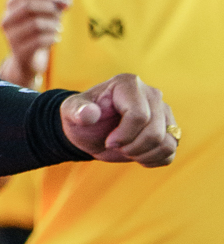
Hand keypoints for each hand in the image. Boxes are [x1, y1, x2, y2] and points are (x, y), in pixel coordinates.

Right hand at [0, 0, 70, 87]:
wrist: (29, 59)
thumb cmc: (40, 31)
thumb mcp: (49, 14)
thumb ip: (59, 3)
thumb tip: (65, 2)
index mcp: (10, 6)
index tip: (54, 2)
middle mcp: (6, 20)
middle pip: (28, 5)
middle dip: (50, 9)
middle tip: (58, 16)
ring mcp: (10, 37)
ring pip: (35, 24)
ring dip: (53, 25)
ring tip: (58, 28)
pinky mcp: (19, 52)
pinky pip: (39, 41)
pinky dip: (52, 38)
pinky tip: (55, 39)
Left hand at [59, 75, 176, 166]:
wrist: (92, 131)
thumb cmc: (81, 118)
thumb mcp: (71, 113)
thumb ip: (76, 110)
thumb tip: (89, 114)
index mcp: (128, 84)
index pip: (139, 115)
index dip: (123, 136)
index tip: (108, 141)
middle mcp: (151, 94)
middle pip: (155, 132)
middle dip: (132, 148)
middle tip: (116, 146)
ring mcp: (164, 111)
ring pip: (168, 142)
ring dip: (144, 154)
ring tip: (127, 150)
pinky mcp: (169, 128)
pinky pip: (171, 151)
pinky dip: (154, 159)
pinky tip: (138, 155)